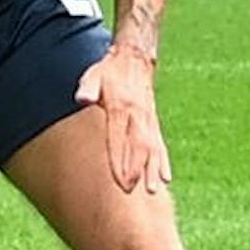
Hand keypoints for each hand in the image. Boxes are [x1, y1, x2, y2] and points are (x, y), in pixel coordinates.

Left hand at [75, 46, 171, 194]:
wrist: (134, 59)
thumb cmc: (109, 71)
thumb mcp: (94, 75)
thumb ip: (89, 87)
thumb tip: (83, 98)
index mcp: (121, 107)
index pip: (119, 139)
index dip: (119, 160)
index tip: (119, 180)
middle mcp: (137, 116)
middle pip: (138, 148)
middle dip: (135, 170)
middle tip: (130, 190)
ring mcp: (147, 121)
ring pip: (152, 149)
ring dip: (153, 170)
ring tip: (154, 190)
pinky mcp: (153, 124)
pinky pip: (160, 145)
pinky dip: (163, 162)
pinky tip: (166, 179)